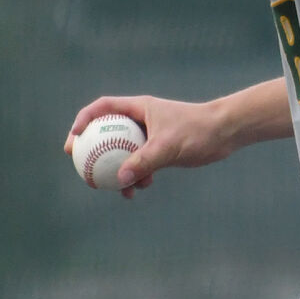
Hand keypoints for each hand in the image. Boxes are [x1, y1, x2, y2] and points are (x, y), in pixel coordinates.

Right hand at [64, 94, 232, 198]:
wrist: (225, 134)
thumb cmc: (197, 131)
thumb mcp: (168, 146)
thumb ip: (144, 161)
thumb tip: (120, 180)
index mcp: (138, 108)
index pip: (102, 108)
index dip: (83, 120)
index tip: (75, 138)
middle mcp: (140, 119)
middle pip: (106, 131)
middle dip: (91, 149)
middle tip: (79, 164)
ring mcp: (148, 135)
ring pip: (121, 151)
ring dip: (114, 168)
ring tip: (109, 187)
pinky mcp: (159, 150)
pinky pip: (138, 163)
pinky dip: (135, 176)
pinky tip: (137, 190)